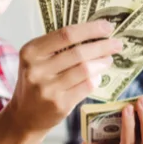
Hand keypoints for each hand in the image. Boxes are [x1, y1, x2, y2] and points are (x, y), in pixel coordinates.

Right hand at [4, 19, 121, 134]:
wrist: (25, 116)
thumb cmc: (35, 83)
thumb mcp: (37, 61)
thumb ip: (57, 48)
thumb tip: (94, 34)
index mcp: (30, 52)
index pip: (65, 35)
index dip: (89, 29)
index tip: (107, 26)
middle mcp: (37, 69)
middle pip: (78, 53)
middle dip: (102, 46)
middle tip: (117, 44)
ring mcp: (48, 88)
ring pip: (85, 70)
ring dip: (102, 63)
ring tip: (109, 59)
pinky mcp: (60, 104)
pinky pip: (86, 86)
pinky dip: (97, 79)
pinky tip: (100, 75)